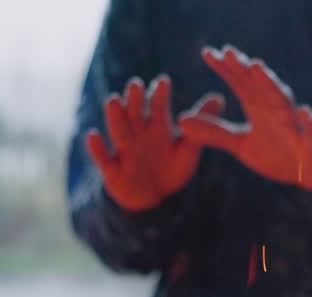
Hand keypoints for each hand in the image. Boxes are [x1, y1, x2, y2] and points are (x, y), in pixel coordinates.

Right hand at [86, 75, 224, 211]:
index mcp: (157, 128)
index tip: (164, 81)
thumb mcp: (188, 149)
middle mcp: (139, 134)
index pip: (158, 107)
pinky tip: (92, 135)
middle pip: (136, 114)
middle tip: (137, 84)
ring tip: (113, 100)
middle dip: (136, 100)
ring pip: (119, 130)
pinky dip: (97, 148)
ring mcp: (124, 151)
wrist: (154, 199)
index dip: (160, 95)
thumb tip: (219, 97)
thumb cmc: (171, 170)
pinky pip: (103, 158)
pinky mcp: (112, 169)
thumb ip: (201, 126)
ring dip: (115, 116)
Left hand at [178, 45, 311, 189]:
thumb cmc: (273, 151)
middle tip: (229, 53)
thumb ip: (214, 132)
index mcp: (258, 106)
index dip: (225, 68)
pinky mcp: (309, 144)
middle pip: (259, 85)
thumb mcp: (239, 143)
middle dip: (245, 69)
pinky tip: (307, 113)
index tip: (206, 53)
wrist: (302, 173)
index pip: (240, 82)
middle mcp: (275, 109)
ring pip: (283, 100)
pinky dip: (310, 123)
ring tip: (258, 68)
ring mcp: (293, 124)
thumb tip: (181, 120)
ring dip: (271, 83)